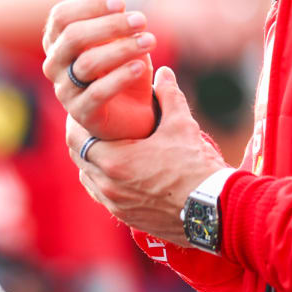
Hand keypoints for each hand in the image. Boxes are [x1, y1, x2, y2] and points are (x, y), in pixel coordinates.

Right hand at [41, 0, 154, 138]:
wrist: (129, 114)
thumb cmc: (120, 68)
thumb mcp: (120, 36)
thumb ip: (109, 11)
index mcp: (57, 42)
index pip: (61, 16)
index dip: (89, 6)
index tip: (121, 3)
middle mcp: (54, 65)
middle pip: (73, 37)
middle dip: (109, 25)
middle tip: (141, 20)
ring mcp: (65, 91)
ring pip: (87, 64)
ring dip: (122, 49)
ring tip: (150, 41)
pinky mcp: (82, 114)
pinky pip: (97, 93)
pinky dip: (121, 77)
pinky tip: (141, 66)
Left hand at [67, 66, 227, 243]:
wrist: (215, 210)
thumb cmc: (197, 166)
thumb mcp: (181, 125)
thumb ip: (168, 96)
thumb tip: (163, 73)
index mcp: (115, 160)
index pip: (76, 137)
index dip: (78, 123)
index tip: (87, 111)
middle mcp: (108, 185)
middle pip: (79, 157)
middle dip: (84, 140)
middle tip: (93, 126)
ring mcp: (116, 204)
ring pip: (88, 178)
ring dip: (93, 162)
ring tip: (106, 146)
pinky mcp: (126, 218)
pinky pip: (102, 196)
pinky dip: (104, 181)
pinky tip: (117, 170)